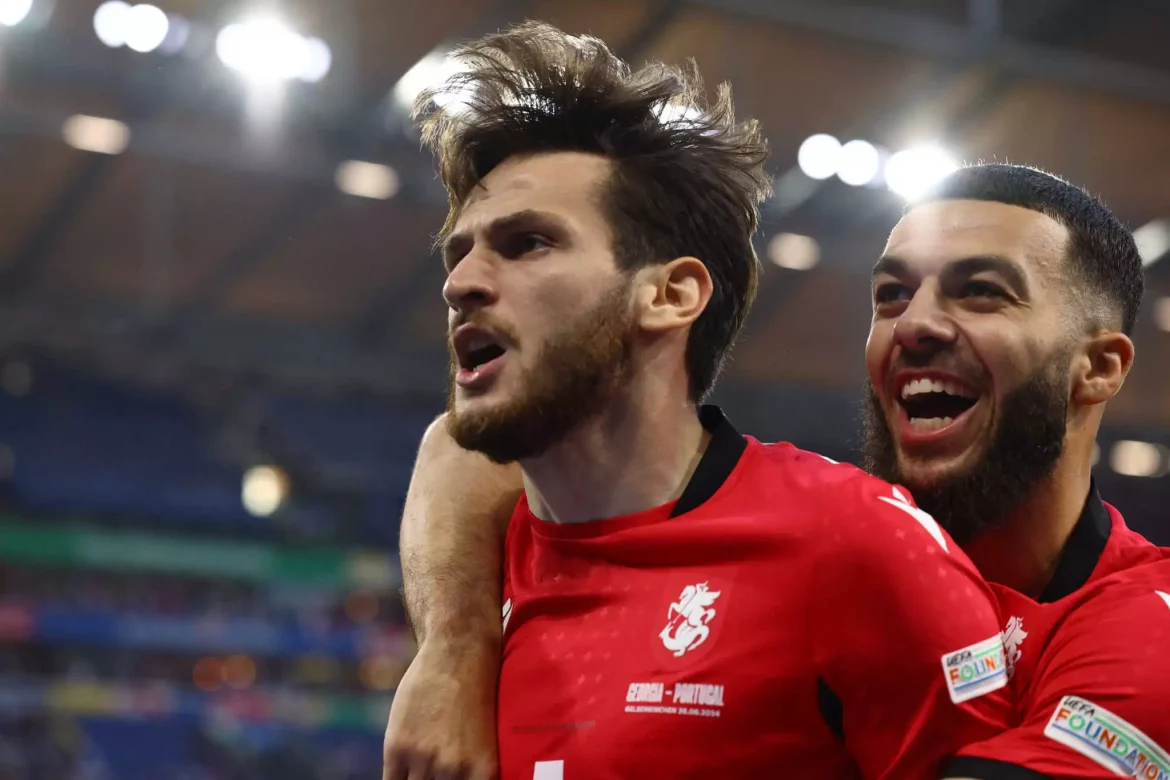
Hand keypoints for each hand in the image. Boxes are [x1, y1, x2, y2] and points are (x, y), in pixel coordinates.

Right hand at [383, 639, 499, 779]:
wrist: (459, 651)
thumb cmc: (475, 696)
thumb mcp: (483, 742)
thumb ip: (466, 773)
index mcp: (485, 773)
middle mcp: (456, 772)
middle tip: (431, 778)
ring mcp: (425, 759)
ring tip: (419, 775)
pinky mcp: (399, 746)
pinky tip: (399, 778)